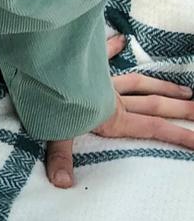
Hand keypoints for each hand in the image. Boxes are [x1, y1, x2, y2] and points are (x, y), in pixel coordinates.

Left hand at [44, 33, 193, 188]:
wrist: (42, 64)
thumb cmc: (48, 99)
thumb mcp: (56, 132)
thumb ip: (61, 158)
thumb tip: (63, 183)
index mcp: (113, 117)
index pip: (153, 127)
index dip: (178, 134)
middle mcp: (113, 98)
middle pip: (154, 104)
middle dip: (180, 109)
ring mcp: (103, 80)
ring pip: (139, 82)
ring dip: (161, 86)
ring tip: (185, 89)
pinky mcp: (89, 66)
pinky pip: (105, 56)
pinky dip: (113, 47)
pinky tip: (122, 38)